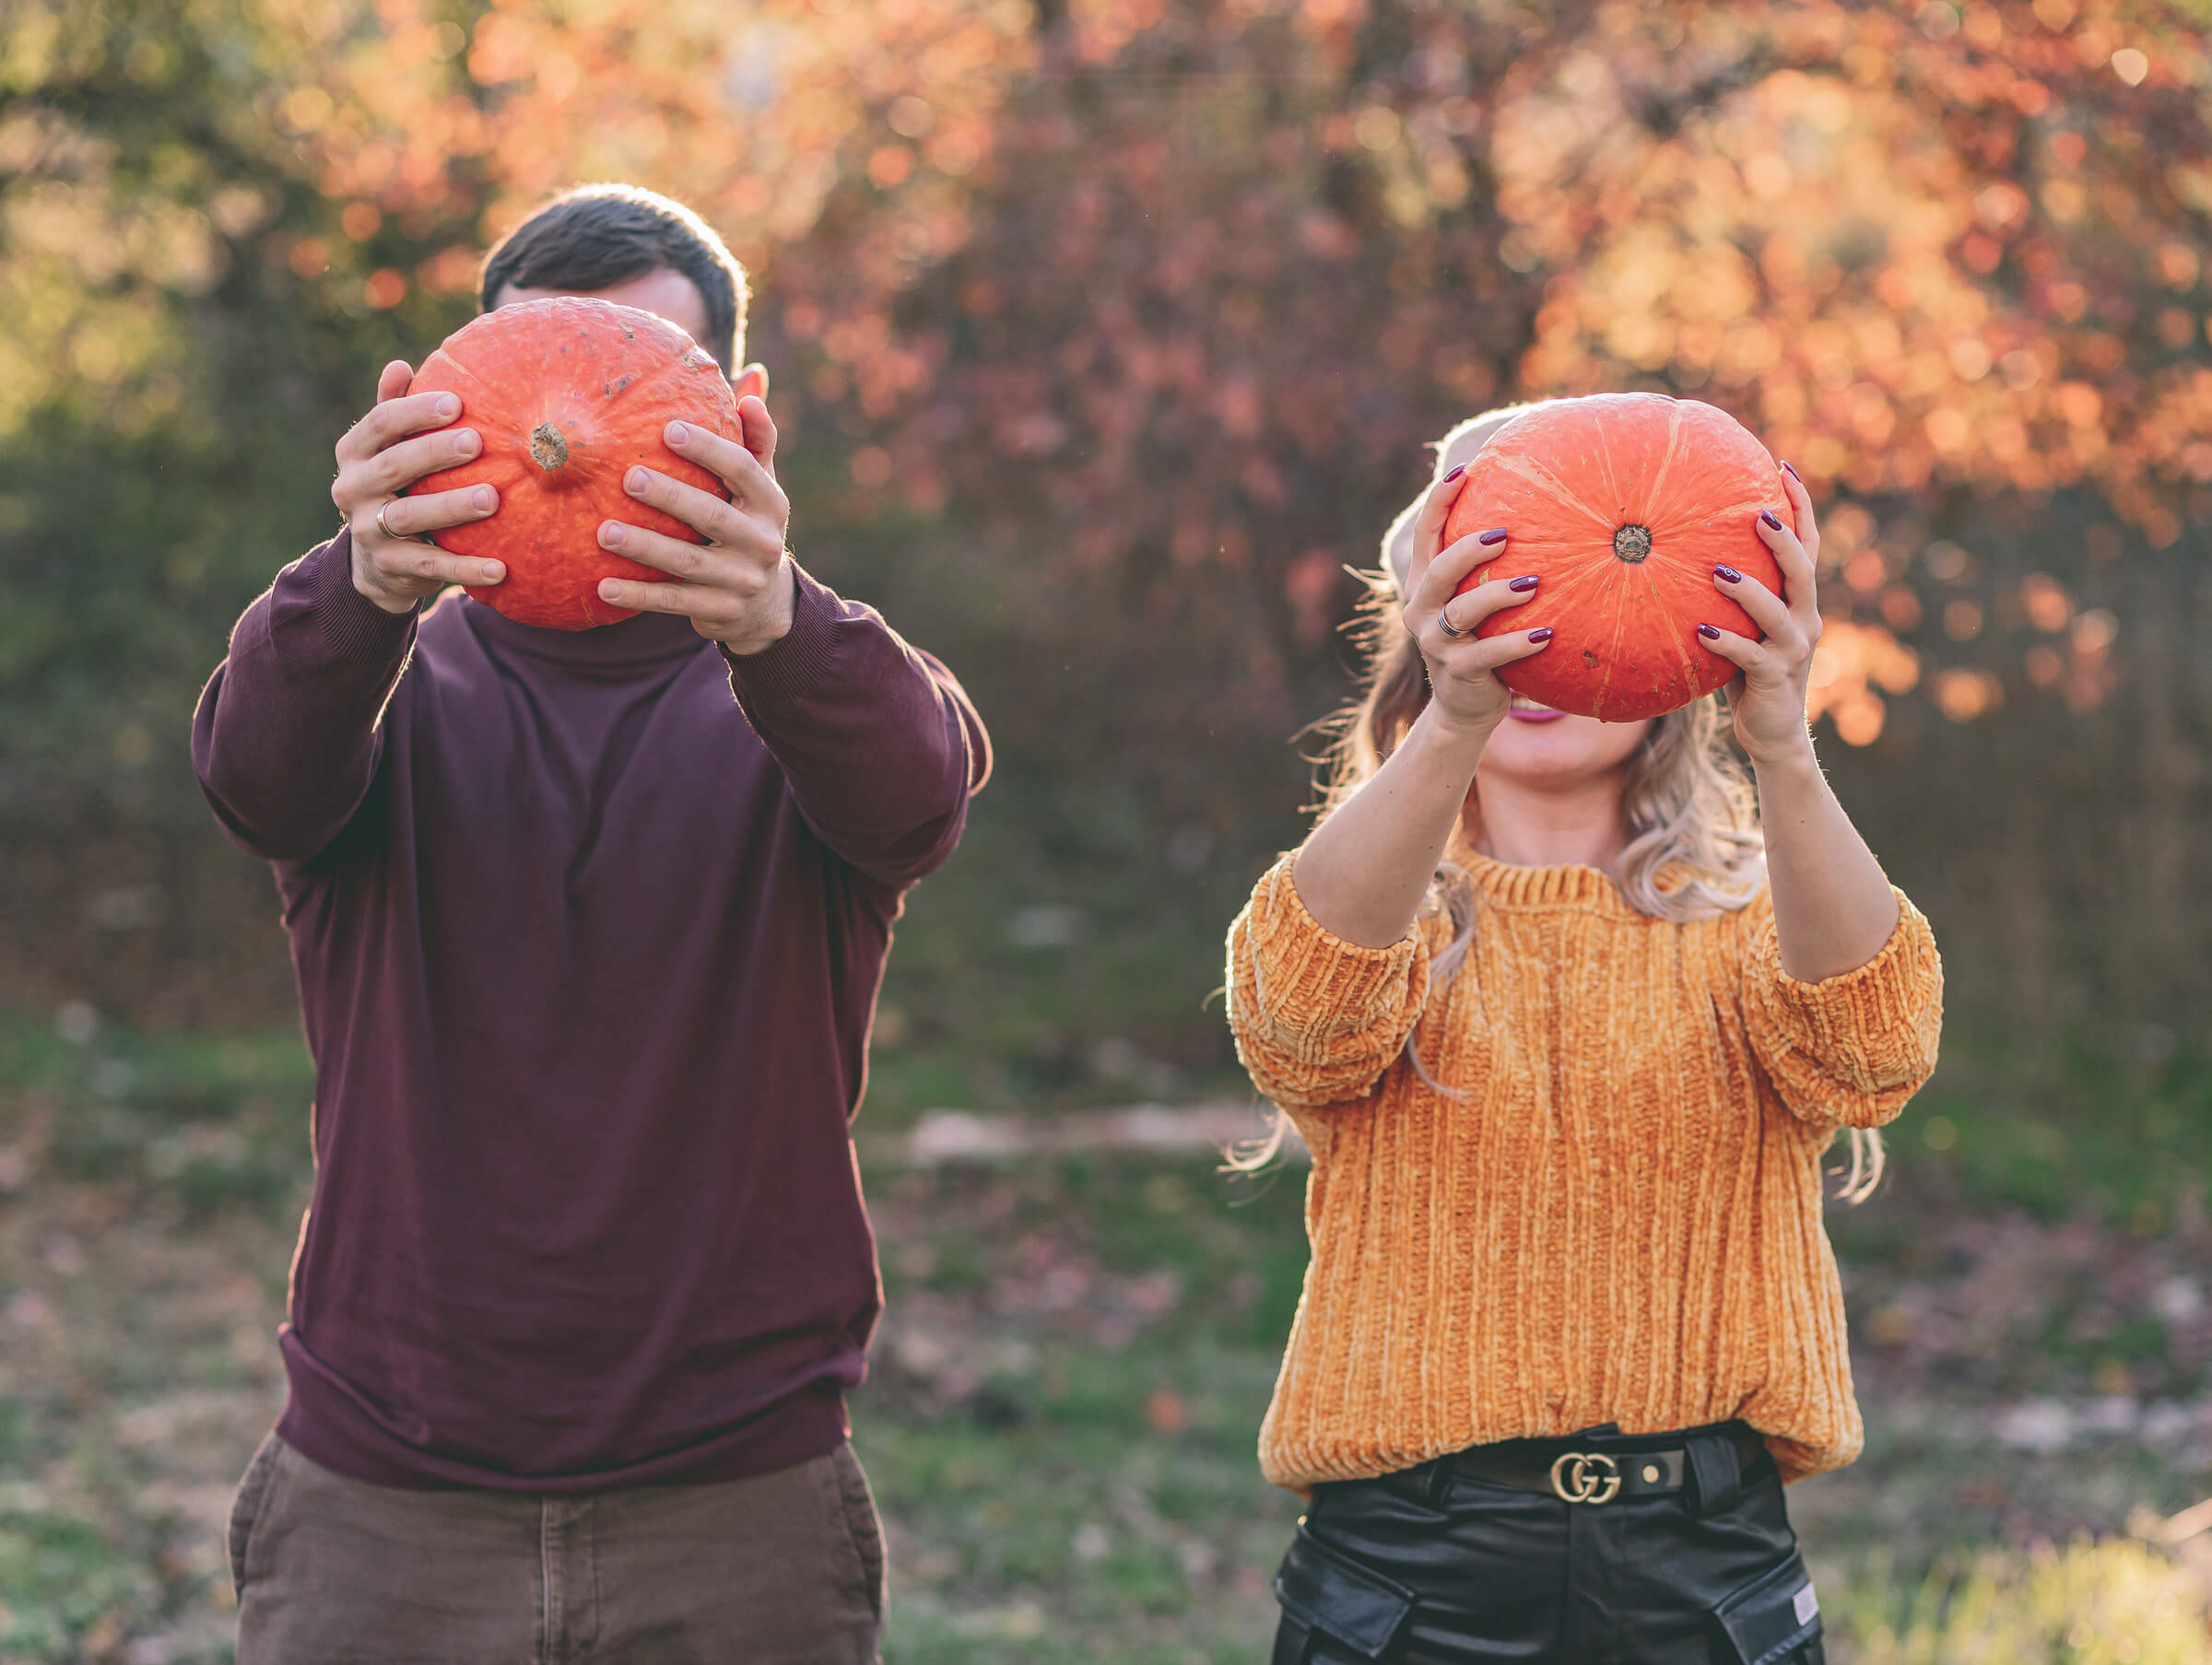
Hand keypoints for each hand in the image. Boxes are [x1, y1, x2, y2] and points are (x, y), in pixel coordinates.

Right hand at [334, 361, 503, 615]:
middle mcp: (352, 488)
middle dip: (435, 452)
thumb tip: (399, 365)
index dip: (416, 411)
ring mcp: (367, 529)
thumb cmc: (395, 487)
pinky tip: (500, 567)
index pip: (380, 423)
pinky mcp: (390, 566)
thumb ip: (394, 411)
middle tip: (476, 441)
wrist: (377, 561)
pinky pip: (431, 565)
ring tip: (492, 498)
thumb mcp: (389, 450)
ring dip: (452, 506)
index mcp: (354, 452)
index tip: (456, 403)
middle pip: (394, 465)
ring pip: (409, 515)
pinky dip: (465, 567)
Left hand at [593, 395, 793, 654]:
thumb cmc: (748, 524)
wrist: (766, 605)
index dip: (707, 448)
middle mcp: (762, 541)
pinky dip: (638, 594)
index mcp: (770, 502)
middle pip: (713, 515)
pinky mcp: (722, 612)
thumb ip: (755, 438)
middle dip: (671, 496)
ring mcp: (742, 580)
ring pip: (688, 563)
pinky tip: (602, 585)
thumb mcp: (760, 485)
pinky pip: (675, 601)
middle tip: (628, 478)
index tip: (666, 429)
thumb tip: (753, 379)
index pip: (742, 468)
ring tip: (603, 531)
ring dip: (645, 547)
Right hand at [1400, 465, 1549, 737]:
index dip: (1439, 502)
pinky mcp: (1458, 672)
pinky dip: (1516, 643)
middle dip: (1469, 549)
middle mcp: (1421, 610)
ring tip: (1533, 584)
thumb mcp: (1475, 603)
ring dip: (1497, 595)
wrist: (1463, 708)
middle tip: (1505, 534)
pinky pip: (1487, 654)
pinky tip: (1546, 635)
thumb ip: (1489, 569)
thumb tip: (1547, 516)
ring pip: (1460, 612)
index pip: (1426, 535)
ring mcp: (1436, 643)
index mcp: (1423, 585)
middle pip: (1438, 571)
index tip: (1464, 470)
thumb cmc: (1480, 641)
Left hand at [1698, 466, 1821, 766]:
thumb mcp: (1741, 628)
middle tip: (1758, 512)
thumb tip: (1673, 553)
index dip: (1801, 506)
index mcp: (1799, 602)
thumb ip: (1725, 596)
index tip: (1783, 468)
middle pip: (1803, 569)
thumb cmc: (1747, 674)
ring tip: (1716, 571)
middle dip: (1784, 538)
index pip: (1807, 544)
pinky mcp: (1776, 679)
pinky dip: (1726, 642)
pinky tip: (1700, 631)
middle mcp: (1805, 620)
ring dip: (1749, 589)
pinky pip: (1750, 657)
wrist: (1773, 734)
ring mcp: (1793, 650)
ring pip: (1779, 611)